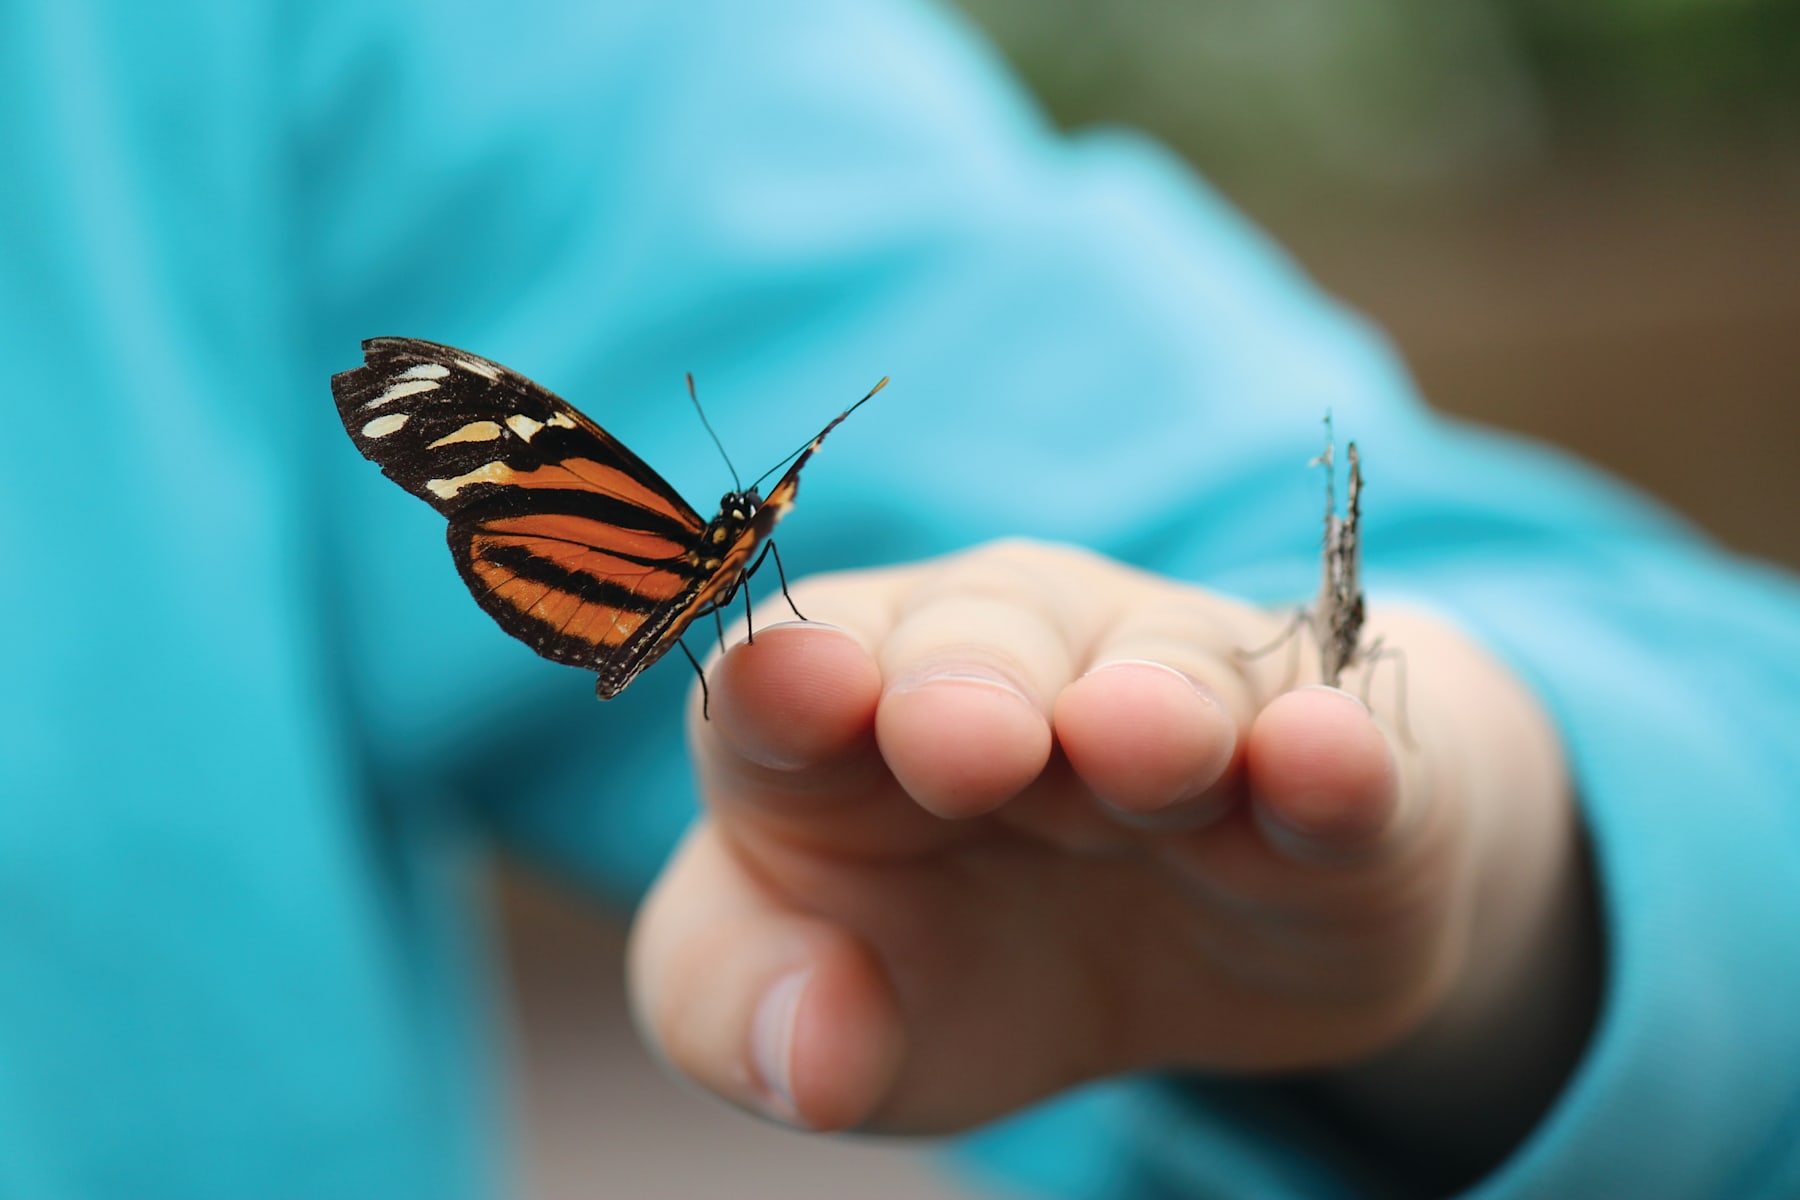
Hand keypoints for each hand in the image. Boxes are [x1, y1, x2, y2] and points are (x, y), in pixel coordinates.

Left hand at [628, 540, 1594, 1173]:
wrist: (1211, 955)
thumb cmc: (969, 959)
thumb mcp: (829, 1010)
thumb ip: (750, 1013)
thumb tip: (809, 1048)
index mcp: (849, 710)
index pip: (795, 667)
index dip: (788, 676)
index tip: (794, 689)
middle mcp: (1010, 662)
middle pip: (980, 636)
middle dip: (969, 680)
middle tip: (964, 741)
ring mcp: (1179, 695)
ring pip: (1167, 671)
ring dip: (1155, 706)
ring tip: (1143, 744)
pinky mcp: (1331, 769)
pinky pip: (1340, 747)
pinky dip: (1334, 757)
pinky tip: (1326, 756)